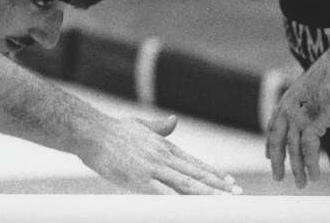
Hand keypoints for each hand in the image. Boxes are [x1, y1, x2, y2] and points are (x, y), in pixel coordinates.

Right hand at [81, 114, 242, 194]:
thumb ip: (159, 127)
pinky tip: (190, 208)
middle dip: (218, 186)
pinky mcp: (140, 178)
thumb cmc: (113, 130)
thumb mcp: (140, 126)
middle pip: (196, 174)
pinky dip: (179, 201)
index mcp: (164, 147)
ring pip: (186, 184)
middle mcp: (163, 157)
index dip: (213, 174)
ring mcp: (153, 168)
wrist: (92, 132)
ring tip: (224, 202)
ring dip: (207, 194)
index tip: (230, 182)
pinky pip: (164, 193)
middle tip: (238, 194)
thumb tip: (174, 120)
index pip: (195, 164)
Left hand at [265, 59, 329, 187]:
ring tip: (301, 184)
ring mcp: (298, 118)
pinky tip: (315, 176)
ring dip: (297, 170)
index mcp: (285, 101)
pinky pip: (309, 151)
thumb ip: (305, 101)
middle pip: (277, 142)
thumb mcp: (309, 87)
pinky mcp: (311, 125)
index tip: (268, 156)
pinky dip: (311, 165)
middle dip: (277, 161)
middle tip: (278, 177)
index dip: (270, 143)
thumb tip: (310, 106)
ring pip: (294, 150)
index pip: (273, 126)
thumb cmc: (328, 76)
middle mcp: (287, 111)